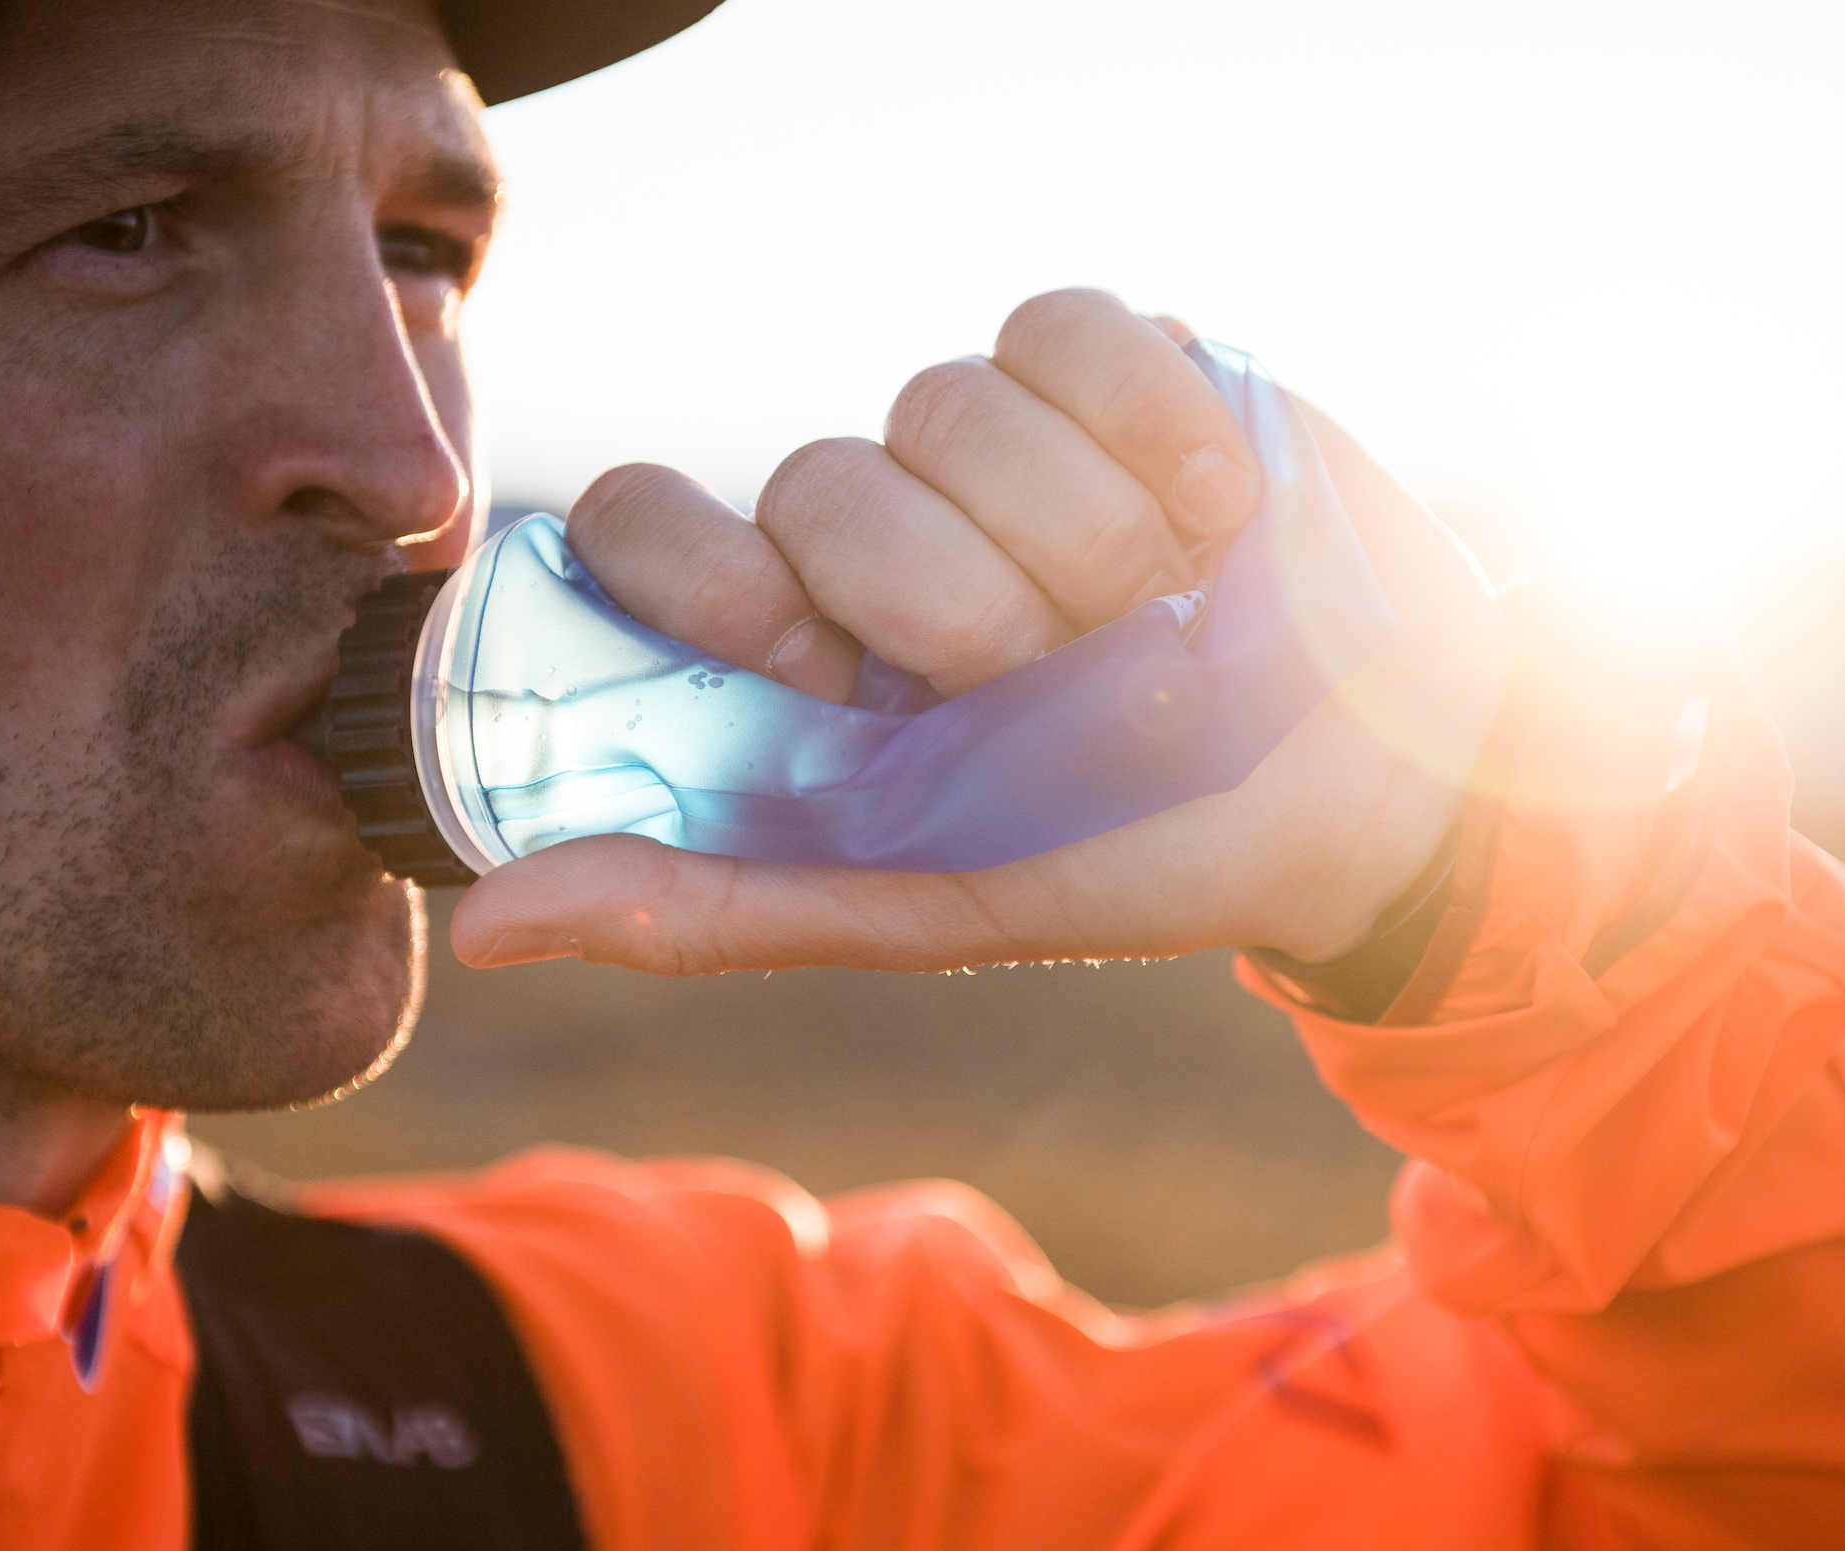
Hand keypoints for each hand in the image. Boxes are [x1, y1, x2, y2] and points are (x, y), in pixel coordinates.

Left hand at [451, 290, 1507, 972]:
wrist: (1364, 794)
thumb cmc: (1129, 856)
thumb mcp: (923, 904)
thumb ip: (713, 906)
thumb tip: (479, 931)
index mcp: (803, 638)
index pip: (646, 521)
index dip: (706, 574)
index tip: (817, 665)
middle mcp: (880, 518)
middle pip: (820, 477)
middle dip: (964, 608)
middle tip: (1064, 678)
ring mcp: (995, 434)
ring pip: (945, 400)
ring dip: (1078, 539)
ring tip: (1162, 611)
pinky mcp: (1118, 359)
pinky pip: (1072, 324)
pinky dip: (1158, 427)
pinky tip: (1214, 514)